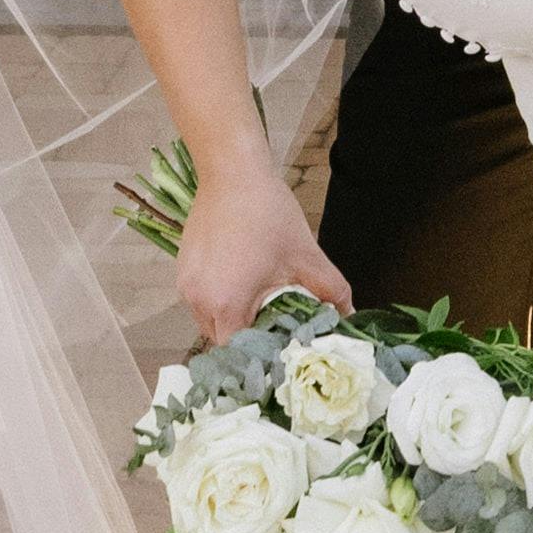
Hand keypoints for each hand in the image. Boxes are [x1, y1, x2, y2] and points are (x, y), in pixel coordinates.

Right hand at [171, 148, 352, 340]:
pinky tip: (242, 281)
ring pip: (211, 322)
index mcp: (227, 303)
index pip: (240, 354)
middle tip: (277, 327)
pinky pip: (202, 301)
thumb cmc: (267, 213)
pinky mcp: (182, 271)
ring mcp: (186, 286)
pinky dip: (221, 301)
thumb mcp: (307, 256)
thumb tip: (350, 316)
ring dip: (234, 319)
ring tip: (261, 302)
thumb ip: (332, 292)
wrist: (232, 173)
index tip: (282, 352)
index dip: (262, 358)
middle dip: (250, 339)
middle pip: (224, 341)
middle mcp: (199, 301)